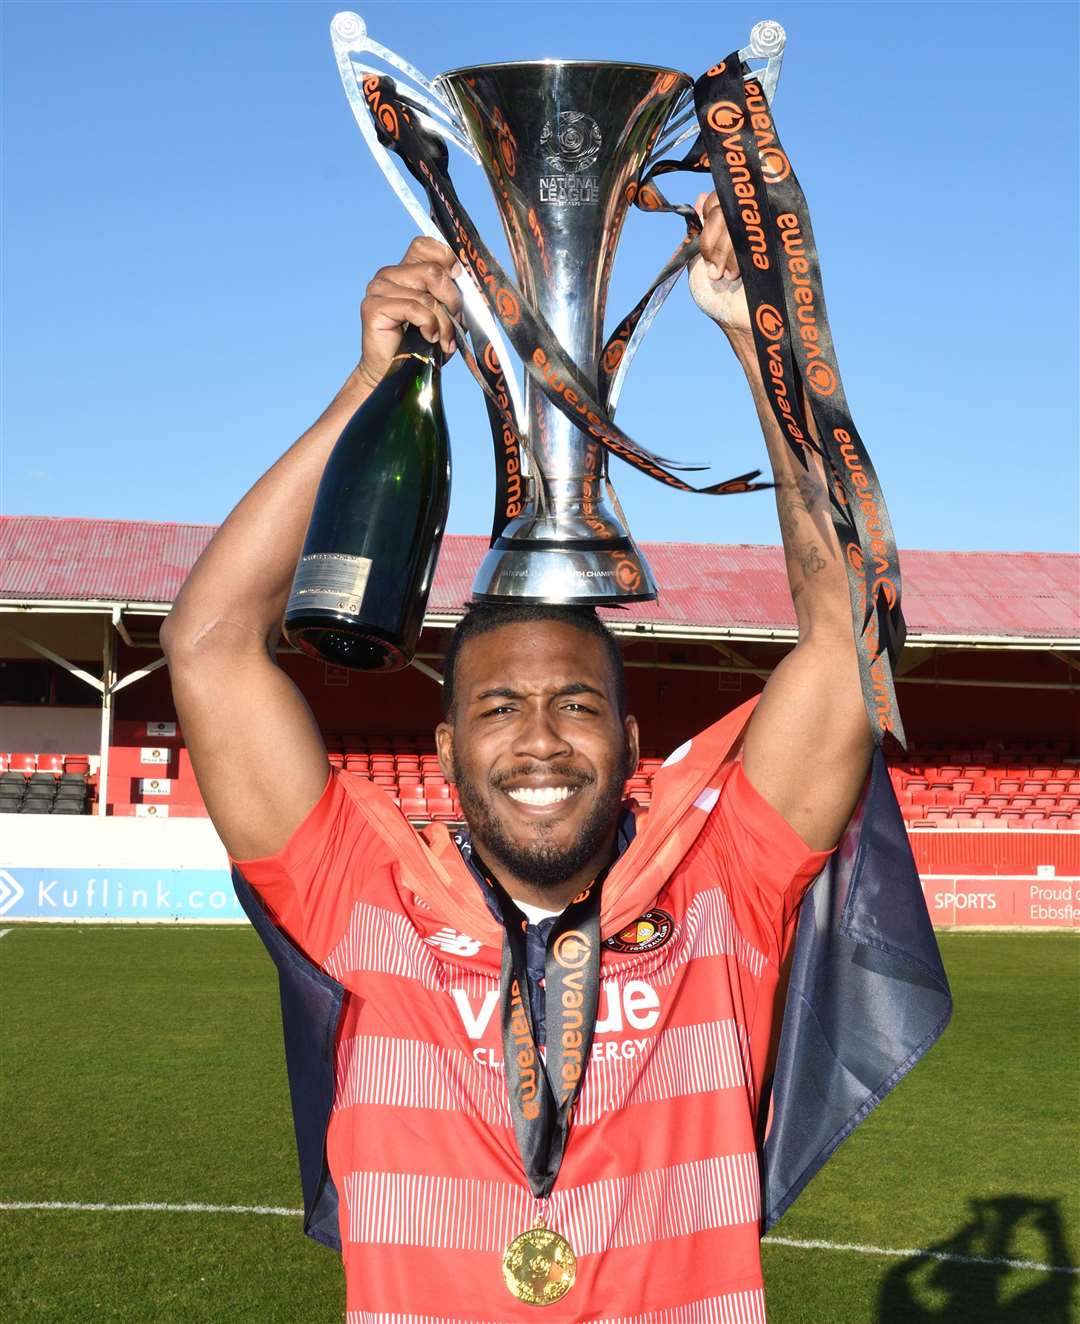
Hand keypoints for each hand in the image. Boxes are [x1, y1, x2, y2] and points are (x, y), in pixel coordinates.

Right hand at [357, 237, 462, 389]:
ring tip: (443, 340)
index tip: (458, 279)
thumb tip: (477, 288)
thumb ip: (455, 298)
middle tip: (457, 323)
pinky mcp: (373, 306)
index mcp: (406, 271)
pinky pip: (414, 308)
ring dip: (443, 322)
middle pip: (433, 271)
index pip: (424, 245)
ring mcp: (378, 289)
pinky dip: (429, 325)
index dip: (446, 258)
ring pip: (426, 294)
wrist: (397, 376)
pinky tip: (429, 338)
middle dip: (452, 300)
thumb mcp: (446, 318)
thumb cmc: (422, 347)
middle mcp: (389, 275)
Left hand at [688, 191, 750, 339]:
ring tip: (729, 277)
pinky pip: (757, 231)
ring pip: (738, 220)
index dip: (707, 226)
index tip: (705, 257)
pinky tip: (739, 275)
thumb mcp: (696, 263)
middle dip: (715, 243)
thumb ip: (697, 233)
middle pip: (725, 208)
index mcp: (724, 225)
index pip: (715, 201)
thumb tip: (699, 198)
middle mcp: (742, 223)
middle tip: (715, 272)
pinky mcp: (774, 241)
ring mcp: (760, 230)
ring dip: (727, 253)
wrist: (740, 320)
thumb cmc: (717, 298)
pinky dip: (740, 256)